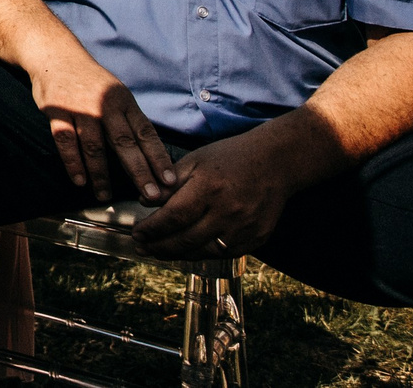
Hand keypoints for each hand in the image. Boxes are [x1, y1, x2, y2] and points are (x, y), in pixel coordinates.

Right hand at [25, 45, 176, 203]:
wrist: (55, 54)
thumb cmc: (91, 82)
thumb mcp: (116, 94)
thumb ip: (129, 121)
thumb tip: (151, 156)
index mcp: (124, 101)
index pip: (146, 133)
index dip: (159, 158)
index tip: (169, 181)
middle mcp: (105, 104)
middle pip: (125, 143)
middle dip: (139, 171)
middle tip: (150, 196)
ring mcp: (80, 107)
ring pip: (94, 146)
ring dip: (101, 174)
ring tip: (106, 196)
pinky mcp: (57, 110)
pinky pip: (66, 141)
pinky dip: (73, 162)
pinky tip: (79, 180)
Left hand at [132, 132, 296, 259]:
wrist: (276, 163)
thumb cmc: (230, 158)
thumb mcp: (195, 160)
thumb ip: (169, 184)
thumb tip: (144, 203)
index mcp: (209, 188)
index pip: (174, 216)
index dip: (152, 229)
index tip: (136, 233)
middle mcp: (228, 212)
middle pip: (187, 239)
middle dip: (159, 247)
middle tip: (141, 248)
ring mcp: (244, 228)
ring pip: (204, 252)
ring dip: (178, 255)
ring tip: (158, 252)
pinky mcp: (256, 238)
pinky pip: (224, 254)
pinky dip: (202, 254)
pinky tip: (187, 251)